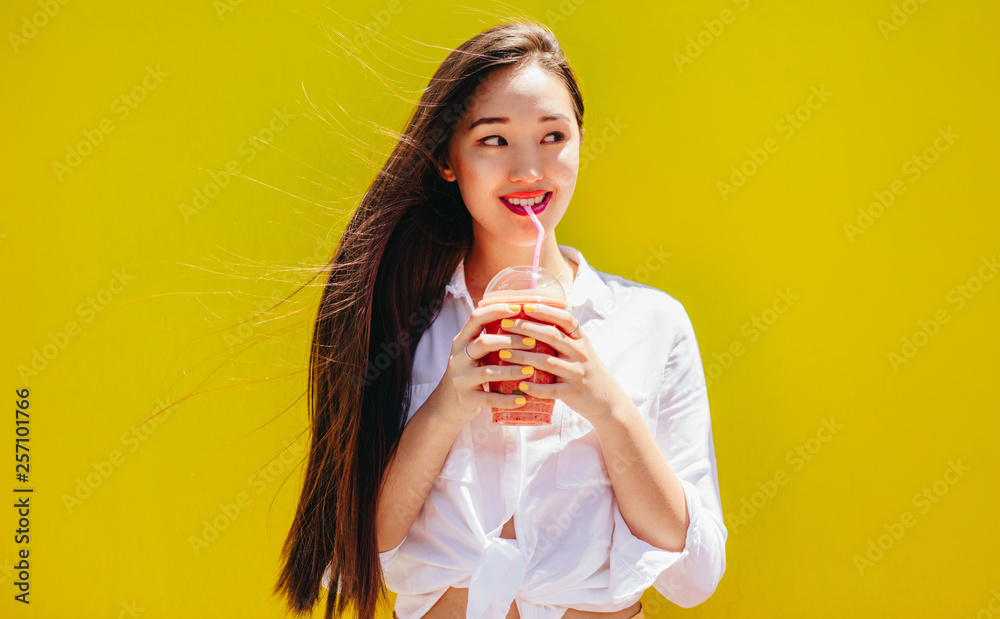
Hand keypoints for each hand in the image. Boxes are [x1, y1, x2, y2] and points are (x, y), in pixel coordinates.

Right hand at [436, 303, 538, 425]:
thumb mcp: (473, 353)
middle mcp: (458, 357)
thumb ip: (489, 339)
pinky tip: (522, 399)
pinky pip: (489, 399)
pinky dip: (507, 399)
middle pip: (484, 343)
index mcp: (461, 341)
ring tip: (531, 370)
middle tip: (532, 342)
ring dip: (512, 370)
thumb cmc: (469, 374)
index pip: (476, 318)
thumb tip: (523, 321)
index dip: (496, 311)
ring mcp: (460, 379)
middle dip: (510, 341)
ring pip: (488, 372)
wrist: (445, 405)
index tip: (518, 308)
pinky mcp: (465, 399)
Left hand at [495, 303, 627, 422]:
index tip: (525, 306)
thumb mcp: (580, 350)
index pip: (565, 320)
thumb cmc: (586, 371)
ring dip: (523, 357)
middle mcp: (580, 354)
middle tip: (504, 325)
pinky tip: (520, 385)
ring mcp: (577, 373)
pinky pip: (551, 390)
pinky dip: (535, 388)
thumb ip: (563, 337)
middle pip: (551, 336)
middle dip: (526, 329)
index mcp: (581, 340)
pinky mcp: (573, 392)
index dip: (545, 311)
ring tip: (503, 353)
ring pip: (547, 362)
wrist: (607, 400)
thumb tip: (533, 320)